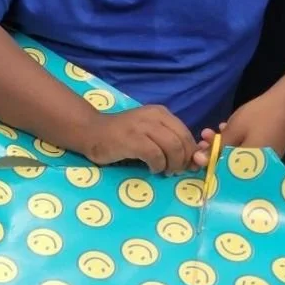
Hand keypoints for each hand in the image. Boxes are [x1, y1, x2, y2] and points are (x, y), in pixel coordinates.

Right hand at [80, 105, 195, 173]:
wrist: (91, 132)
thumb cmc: (120, 136)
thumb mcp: (148, 132)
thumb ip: (168, 140)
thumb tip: (193, 158)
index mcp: (160, 113)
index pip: (186, 133)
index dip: (191, 152)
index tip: (186, 165)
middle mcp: (154, 116)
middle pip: (182, 141)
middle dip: (183, 161)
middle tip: (174, 171)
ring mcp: (142, 127)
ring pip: (172, 148)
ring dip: (172, 164)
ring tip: (164, 171)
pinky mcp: (132, 140)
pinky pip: (156, 155)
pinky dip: (158, 166)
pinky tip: (152, 168)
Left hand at [194, 93, 284, 167]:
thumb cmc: (260, 116)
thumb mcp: (233, 130)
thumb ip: (217, 147)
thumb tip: (200, 159)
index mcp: (249, 167)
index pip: (223, 174)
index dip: (208, 164)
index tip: (198, 152)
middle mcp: (258, 169)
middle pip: (229, 167)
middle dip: (213, 153)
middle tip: (203, 140)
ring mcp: (264, 162)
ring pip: (237, 158)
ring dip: (222, 146)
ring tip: (211, 132)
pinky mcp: (267, 153)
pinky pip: (246, 152)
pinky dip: (234, 143)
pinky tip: (225, 130)